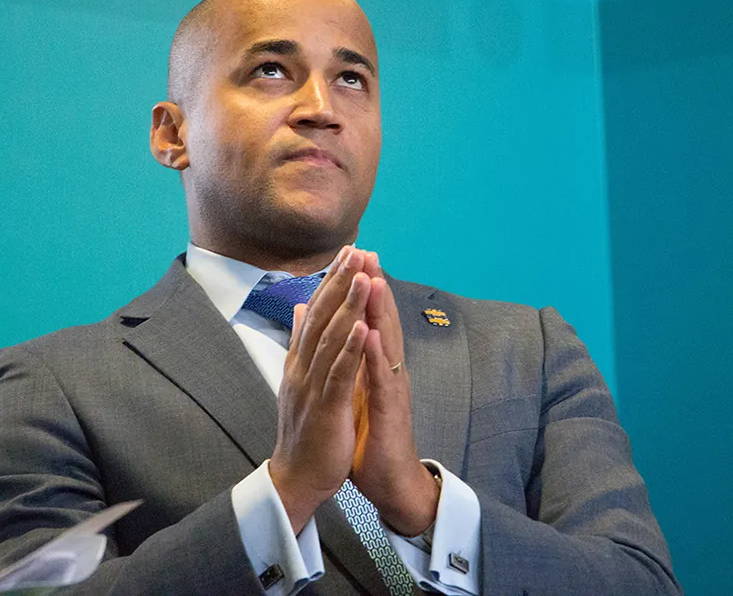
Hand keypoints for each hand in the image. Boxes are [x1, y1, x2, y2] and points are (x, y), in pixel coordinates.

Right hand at [269, 246, 371, 533]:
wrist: (295, 476)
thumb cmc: (304, 428)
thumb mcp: (299, 378)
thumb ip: (300, 341)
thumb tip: (300, 306)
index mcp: (300, 360)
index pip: (315, 312)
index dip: (331, 281)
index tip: (347, 252)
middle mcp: (302, 367)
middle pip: (322, 317)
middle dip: (339, 282)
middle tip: (355, 250)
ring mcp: (312, 387)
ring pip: (331, 339)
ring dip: (347, 307)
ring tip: (362, 276)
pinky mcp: (325, 408)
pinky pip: (339, 375)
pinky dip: (352, 350)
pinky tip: (364, 328)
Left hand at [351, 254, 439, 535]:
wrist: (390, 481)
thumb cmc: (372, 437)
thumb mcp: (355, 392)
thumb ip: (350, 361)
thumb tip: (340, 334)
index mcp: (376, 365)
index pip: (368, 319)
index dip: (360, 289)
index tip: (351, 257)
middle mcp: (388, 371)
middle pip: (381, 321)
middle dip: (374, 286)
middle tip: (366, 252)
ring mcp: (392, 389)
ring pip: (387, 343)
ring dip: (381, 312)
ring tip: (374, 279)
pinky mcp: (391, 410)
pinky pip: (383, 380)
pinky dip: (378, 356)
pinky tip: (372, 335)